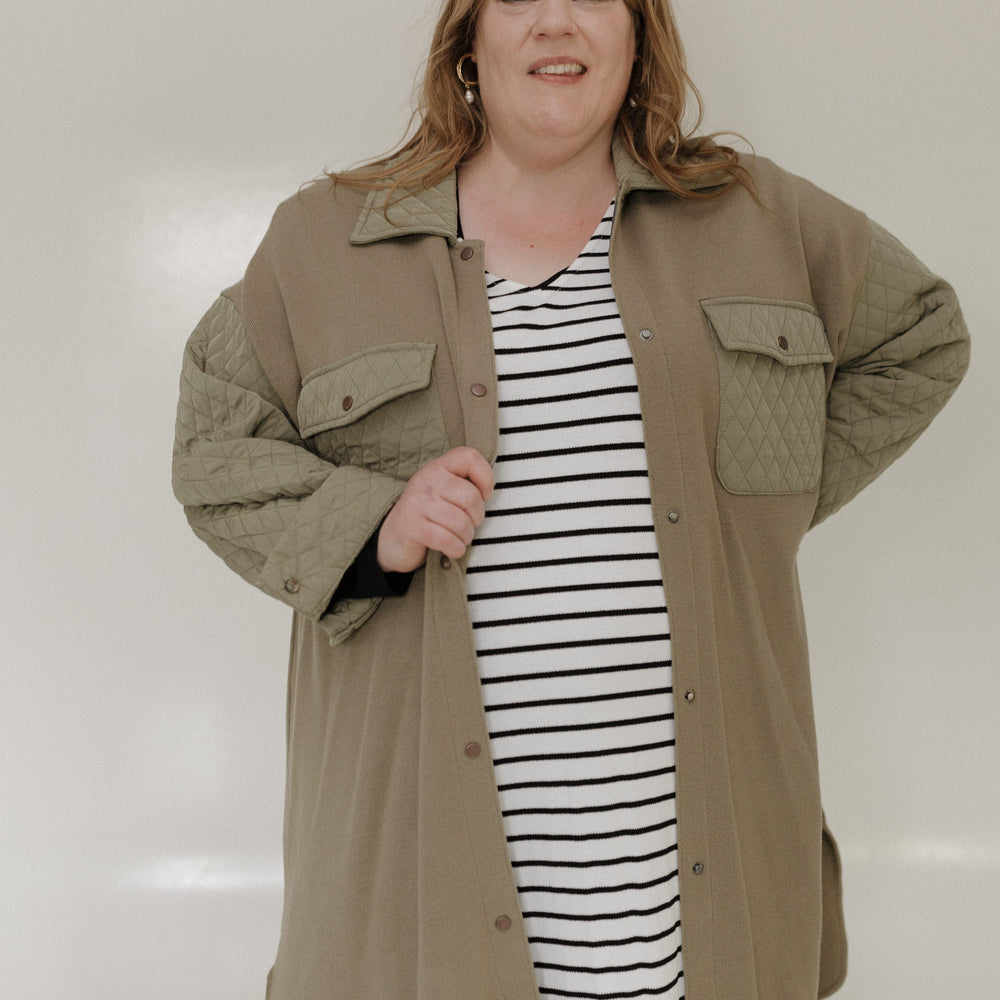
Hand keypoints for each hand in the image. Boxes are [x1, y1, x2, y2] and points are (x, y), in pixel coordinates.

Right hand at [377, 447, 494, 573]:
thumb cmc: (427, 514)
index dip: (486, 477)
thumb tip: (488, 493)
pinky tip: (453, 549)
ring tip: (459, 537)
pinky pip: (447, 540)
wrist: (392, 537)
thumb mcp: (442, 490)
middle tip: (468, 524)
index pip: (469, 457)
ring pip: (461, 522)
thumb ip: (462, 484)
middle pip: (471, 497)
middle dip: (476, 517)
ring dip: (466, 537)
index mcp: (438, 467)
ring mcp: (417, 503)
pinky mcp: (412, 527)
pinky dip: (456, 549)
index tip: (483, 495)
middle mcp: (426, 480)